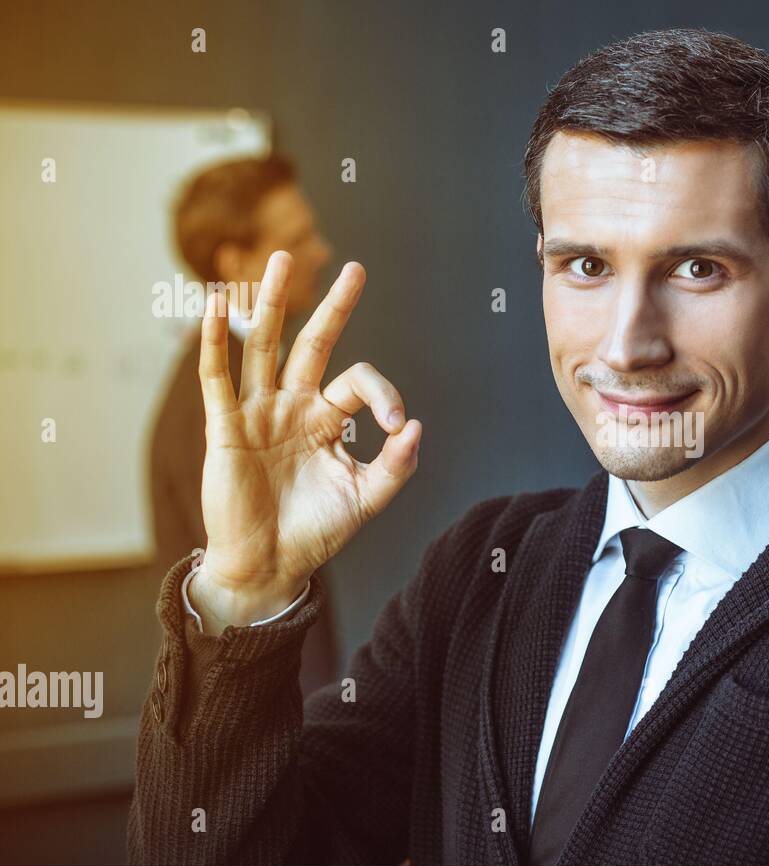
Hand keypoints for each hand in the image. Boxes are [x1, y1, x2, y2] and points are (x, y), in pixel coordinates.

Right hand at [191, 251, 420, 630]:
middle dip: (334, 308)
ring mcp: (257, 414)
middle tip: (355, 268)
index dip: (383, 394)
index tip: (397, 426)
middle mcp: (292, 408)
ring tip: (281, 261)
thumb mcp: (366, 499)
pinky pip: (218, 377)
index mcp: (327, 421)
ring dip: (273, 303)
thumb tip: (416, 426)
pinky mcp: (225, 429)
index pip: (358, 383)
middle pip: (313, 344)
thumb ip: (395, 466)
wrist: (269, 566)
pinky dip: (217, 340)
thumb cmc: (315, 533)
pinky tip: (219, 305)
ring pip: (265, 347)